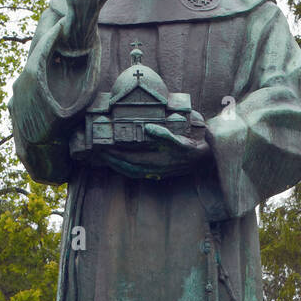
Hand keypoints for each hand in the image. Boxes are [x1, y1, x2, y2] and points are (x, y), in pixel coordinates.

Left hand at [95, 124, 211, 178]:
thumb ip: (164, 134)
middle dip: (112, 160)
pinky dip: (127, 169)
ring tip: (106, 158)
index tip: (103, 147)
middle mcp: (154, 169)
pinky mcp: (158, 173)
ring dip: (117, 166)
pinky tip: (122, 164)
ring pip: (131, 172)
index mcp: (157, 160)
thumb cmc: (191, 147)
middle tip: (98, 152)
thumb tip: (148, 128)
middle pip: (127, 167)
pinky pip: (137, 173)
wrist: (202, 160)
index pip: (130, 158)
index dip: (115, 154)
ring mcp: (156, 172)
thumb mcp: (179, 139)